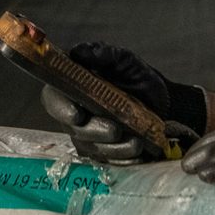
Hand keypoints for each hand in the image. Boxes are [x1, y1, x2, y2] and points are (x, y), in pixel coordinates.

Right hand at [39, 41, 208, 163]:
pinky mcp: (103, 153)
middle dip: (95, 131)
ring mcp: (88, 137)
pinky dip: (124, 160)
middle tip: (115, 130)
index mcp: (72, 88)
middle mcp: (75, 115)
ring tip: (136, 142)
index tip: (78, 115)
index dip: (61, 108)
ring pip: (93, 148)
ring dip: (115, 148)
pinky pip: (109, 162)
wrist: (161, 101)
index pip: (53, 99)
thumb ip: (102, 53)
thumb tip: (77, 52)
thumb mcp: (123, 59)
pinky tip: (138, 155)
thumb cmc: (135, 76)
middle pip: (74, 129)